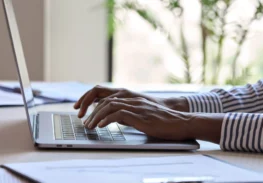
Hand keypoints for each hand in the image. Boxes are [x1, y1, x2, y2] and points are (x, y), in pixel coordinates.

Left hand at [74, 85, 188, 117]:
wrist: (180, 122)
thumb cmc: (162, 121)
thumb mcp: (140, 116)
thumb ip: (126, 114)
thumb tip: (112, 118)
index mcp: (131, 98)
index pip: (106, 95)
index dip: (91, 101)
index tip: (83, 111)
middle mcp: (132, 99)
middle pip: (104, 98)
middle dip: (90, 109)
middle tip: (83, 121)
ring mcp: (136, 106)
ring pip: (109, 106)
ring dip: (96, 116)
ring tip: (89, 126)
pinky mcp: (140, 115)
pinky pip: (119, 114)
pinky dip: (107, 119)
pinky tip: (102, 126)